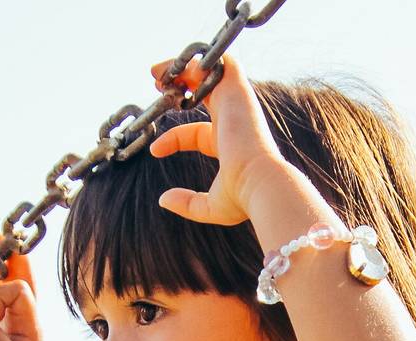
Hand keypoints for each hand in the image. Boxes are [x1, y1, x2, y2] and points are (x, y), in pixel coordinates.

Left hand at [148, 52, 285, 225]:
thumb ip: (187, 203)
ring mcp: (237, 104)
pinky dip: (201, 58)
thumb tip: (164, 200)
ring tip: (157, 70)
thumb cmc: (242, 197)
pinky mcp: (238, 92)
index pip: (196, 133)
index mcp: (230, 144)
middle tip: (156, 82)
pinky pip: (222, 61)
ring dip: (184, 67)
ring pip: (212, 73)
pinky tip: (176, 64)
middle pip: (205, 94)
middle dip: (181, 84)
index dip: (173, 139)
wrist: (261, 183)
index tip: (155, 151)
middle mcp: (234, 121)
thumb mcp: (210, 207)